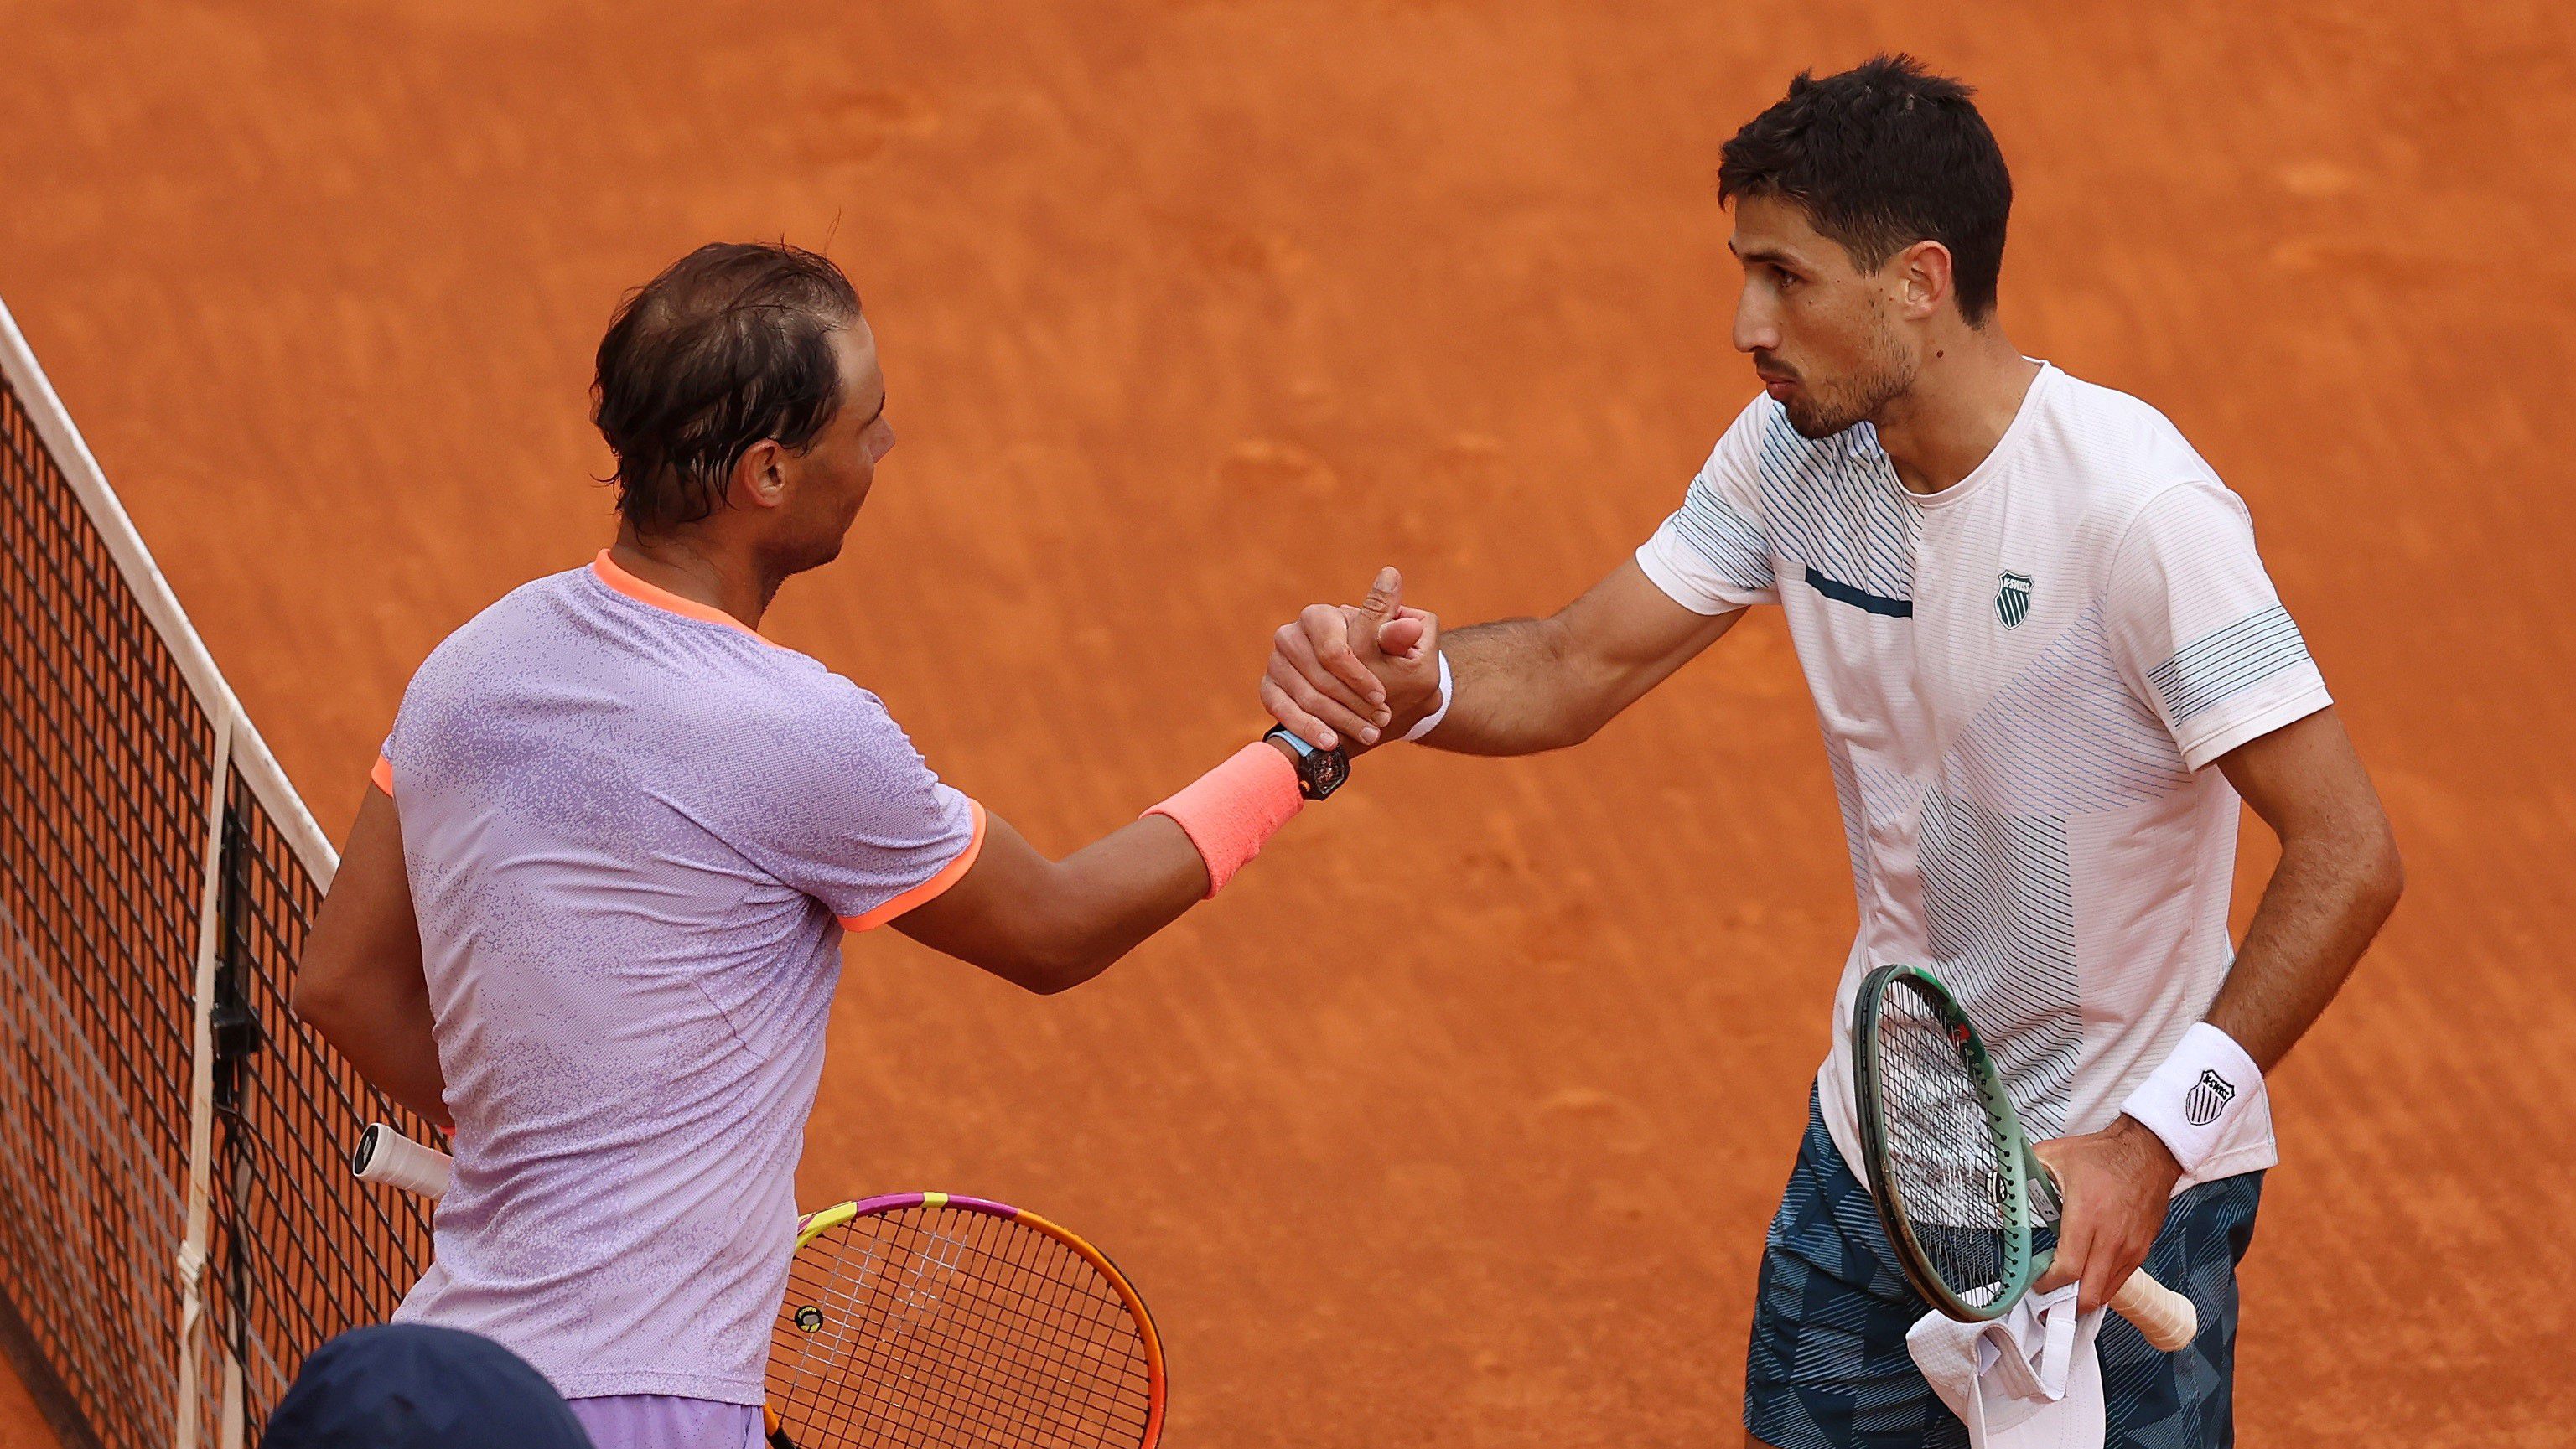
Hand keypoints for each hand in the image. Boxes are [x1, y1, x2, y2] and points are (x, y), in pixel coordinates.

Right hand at [1260, 566, 1441, 753]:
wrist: (1352, 678)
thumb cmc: (1373, 654)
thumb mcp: (1390, 644)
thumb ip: (1398, 635)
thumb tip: (1413, 626)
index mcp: (1317, 616)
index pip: (1333, 651)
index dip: (1358, 677)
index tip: (1381, 697)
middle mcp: (1289, 636)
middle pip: (1319, 677)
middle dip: (1352, 704)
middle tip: (1380, 722)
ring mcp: (1276, 663)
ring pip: (1305, 697)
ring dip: (1338, 720)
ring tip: (1367, 734)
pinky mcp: (1269, 688)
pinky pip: (1282, 711)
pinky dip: (1307, 729)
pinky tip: (1331, 742)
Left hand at [2030, 1115, 2183, 1313]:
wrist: (2147, 1152)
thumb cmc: (2102, 1156)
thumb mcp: (2052, 1157)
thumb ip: (2022, 1178)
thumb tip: (2003, 1199)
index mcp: (2086, 1215)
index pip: (2067, 1269)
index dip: (2047, 1284)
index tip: (2036, 1283)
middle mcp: (2111, 1237)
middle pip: (2089, 1293)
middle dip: (2064, 1303)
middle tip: (2048, 1298)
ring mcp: (2130, 1247)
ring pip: (2105, 1292)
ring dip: (2083, 1295)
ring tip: (2065, 1287)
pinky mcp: (2141, 1250)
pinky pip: (2119, 1281)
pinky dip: (2101, 1284)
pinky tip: (2086, 1275)